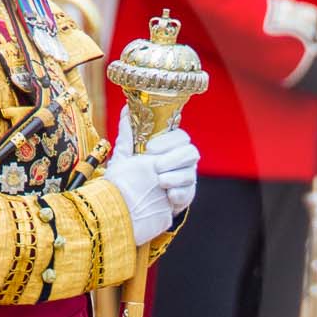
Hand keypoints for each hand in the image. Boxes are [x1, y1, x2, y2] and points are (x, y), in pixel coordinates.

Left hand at [105, 128, 199, 244]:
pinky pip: (188, 192)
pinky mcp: (184, 197)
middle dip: (174, 158)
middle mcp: (180, 162)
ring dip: (175, 176)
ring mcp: (184, 180)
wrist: (128, 208)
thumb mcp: (124, 156)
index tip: (149, 149)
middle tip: (156, 166)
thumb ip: (127, 134)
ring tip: (159, 181)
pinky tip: (167, 195)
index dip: (168, 141)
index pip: (180, 137)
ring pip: (191, 172)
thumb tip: (126, 108)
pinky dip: (179, 193)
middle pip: (191, 152)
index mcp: (168, 148)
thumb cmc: (128, 178)